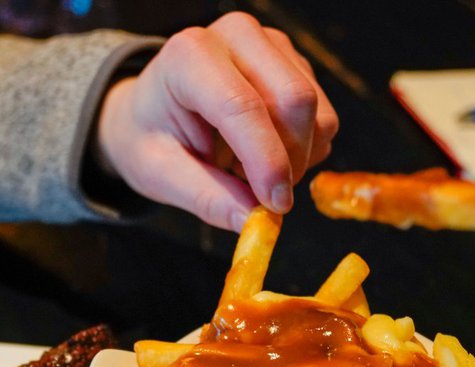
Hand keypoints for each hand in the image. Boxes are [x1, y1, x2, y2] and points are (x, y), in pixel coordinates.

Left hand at [94, 12, 338, 230]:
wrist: (154, 109)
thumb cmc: (151, 137)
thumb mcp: (159, 174)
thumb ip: (205, 197)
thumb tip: (254, 221)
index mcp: (189, 55)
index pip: (242, 105)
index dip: (266, 160)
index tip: (275, 205)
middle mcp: (235, 36)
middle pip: (294, 99)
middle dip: (290, 160)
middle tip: (263, 197)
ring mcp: (270, 45)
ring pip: (316, 111)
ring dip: (297, 158)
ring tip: (250, 170)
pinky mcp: (294, 62)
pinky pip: (322, 116)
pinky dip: (304, 149)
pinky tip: (266, 154)